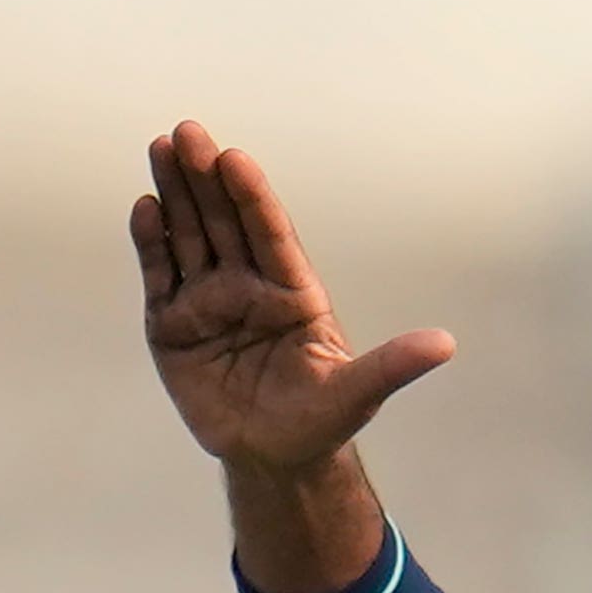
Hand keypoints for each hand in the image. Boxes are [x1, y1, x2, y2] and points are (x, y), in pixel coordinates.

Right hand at [133, 120, 451, 592]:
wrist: (272, 459)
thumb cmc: (319, 421)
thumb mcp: (357, 394)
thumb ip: (392, 365)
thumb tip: (446, 345)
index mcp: (292, 291)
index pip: (271, 234)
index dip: (253, 197)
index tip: (235, 159)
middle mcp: (248, 285)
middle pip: (225, 222)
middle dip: (205, 178)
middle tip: (188, 133)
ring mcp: (208, 301)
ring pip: (190, 236)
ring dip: (175, 194)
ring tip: (161, 147)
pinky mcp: (172, 325)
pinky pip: (161, 275)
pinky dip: (151, 243)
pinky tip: (145, 207)